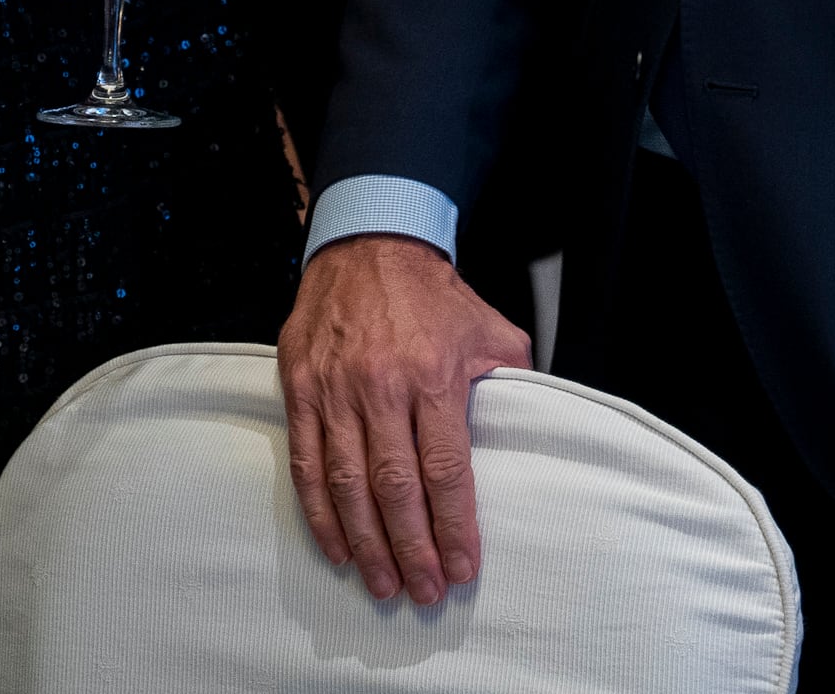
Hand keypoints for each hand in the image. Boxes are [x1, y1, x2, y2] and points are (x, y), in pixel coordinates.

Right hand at [278, 234, 531, 603]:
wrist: (368, 243)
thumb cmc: (432, 295)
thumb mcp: (490, 329)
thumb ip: (511, 382)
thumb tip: (533, 429)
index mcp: (434, 375)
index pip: (446, 469)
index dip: (454, 527)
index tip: (464, 568)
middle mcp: (382, 386)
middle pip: (396, 488)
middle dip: (412, 550)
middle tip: (425, 591)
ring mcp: (335, 389)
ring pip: (347, 485)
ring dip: (366, 544)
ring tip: (383, 584)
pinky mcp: (301, 387)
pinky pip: (308, 463)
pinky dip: (321, 512)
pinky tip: (338, 546)